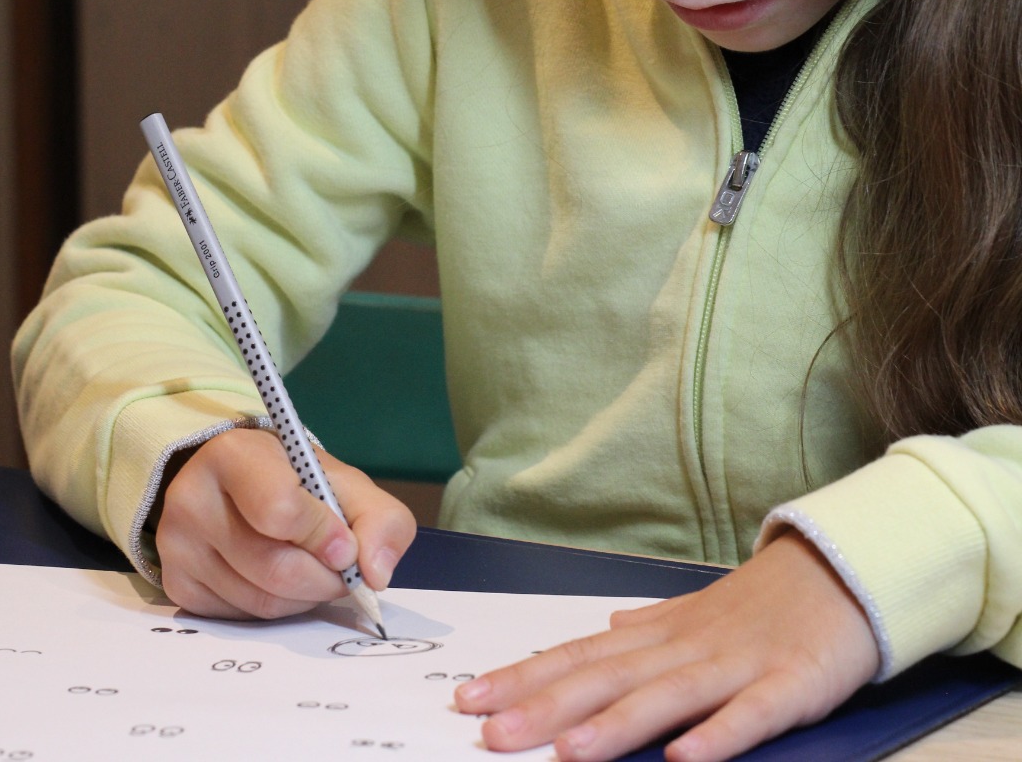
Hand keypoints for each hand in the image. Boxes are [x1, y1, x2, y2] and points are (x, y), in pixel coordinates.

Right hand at [155, 428, 415, 619]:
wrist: (245, 487)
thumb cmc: (299, 482)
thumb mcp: (347, 484)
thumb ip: (380, 519)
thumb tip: (376, 573)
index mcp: (233, 454)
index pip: (280, 511)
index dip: (324, 536)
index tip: (345, 544)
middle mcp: (191, 497)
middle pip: (275, 567)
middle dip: (325, 578)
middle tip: (340, 566)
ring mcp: (175, 544)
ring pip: (261, 600)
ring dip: (306, 596)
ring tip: (314, 568)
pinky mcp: (175, 583)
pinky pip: (241, 617)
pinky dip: (277, 608)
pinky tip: (282, 580)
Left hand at [455, 530, 879, 761]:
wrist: (842, 569)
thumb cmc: (762, 600)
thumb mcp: (697, 609)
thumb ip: (650, 622)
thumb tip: (608, 624)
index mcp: (661, 632)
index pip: (581, 654)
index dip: (525, 677)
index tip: (470, 696)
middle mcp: (686, 646)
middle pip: (609, 677)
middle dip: (547, 706)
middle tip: (490, 732)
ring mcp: (737, 664)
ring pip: (667, 696)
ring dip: (616, 725)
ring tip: (567, 753)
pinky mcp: (790, 684)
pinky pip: (752, 713)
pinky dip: (719, 735)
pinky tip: (685, 759)